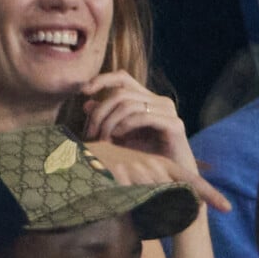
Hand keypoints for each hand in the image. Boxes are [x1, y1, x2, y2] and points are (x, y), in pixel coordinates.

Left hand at [80, 71, 229, 211]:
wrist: (173, 179)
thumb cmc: (146, 158)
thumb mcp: (120, 137)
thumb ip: (107, 119)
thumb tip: (87, 103)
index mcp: (147, 100)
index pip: (123, 78)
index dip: (102, 79)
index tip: (84, 91)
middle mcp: (159, 101)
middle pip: (120, 94)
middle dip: (100, 113)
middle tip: (90, 134)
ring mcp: (168, 111)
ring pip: (128, 105)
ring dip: (110, 123)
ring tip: (103, 140)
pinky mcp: (174, 124)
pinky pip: (143, 117)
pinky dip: (126, 126)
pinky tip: (118, 138)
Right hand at [86, 140, 230, 211]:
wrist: (84, 155)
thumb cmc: (113, 167)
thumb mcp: (137, 177)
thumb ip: (153, 189)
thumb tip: (166, 214)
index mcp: (162, 165)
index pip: (191, 181)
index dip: (209, 194)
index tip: (227, 208)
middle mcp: (154, 165)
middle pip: (172, 193)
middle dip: (173, 211)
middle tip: (164, 218)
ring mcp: (138, 168)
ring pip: (154, 194)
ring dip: (148, 207)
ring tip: (140, 208)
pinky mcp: (122, 172)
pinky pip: (133, 195)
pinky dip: (130, 202)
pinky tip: (122, 196)